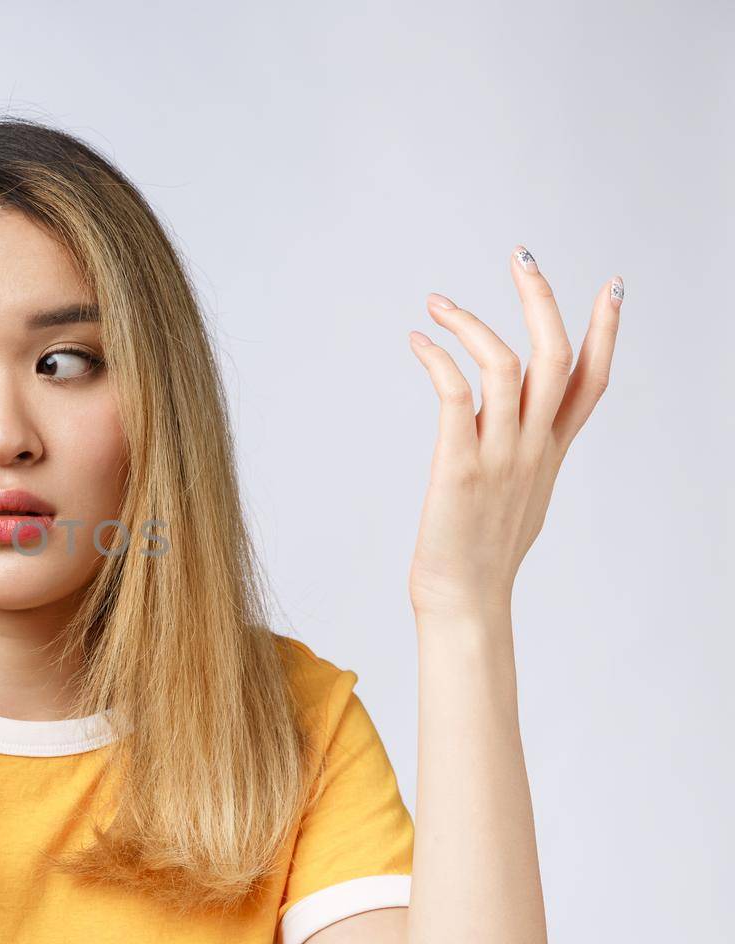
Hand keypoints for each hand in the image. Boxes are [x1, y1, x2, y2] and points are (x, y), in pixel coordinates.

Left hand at [406, 247, 620, 618]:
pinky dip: (439, 359)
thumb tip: (508, 430)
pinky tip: (418, 343)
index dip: (606, 331)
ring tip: (437, 302)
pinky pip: (456, 395)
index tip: (611, 286)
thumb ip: (522, 455)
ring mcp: (501, 455)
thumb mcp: (518, 495)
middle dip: (542, 299)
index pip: (591, 382)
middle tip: (521, 256)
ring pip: (508, 365)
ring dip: (473, 322)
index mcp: (550, 452)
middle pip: (556, 356)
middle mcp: (534, 447)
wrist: (463, 601)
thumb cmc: (479, 553)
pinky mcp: (461, 466)